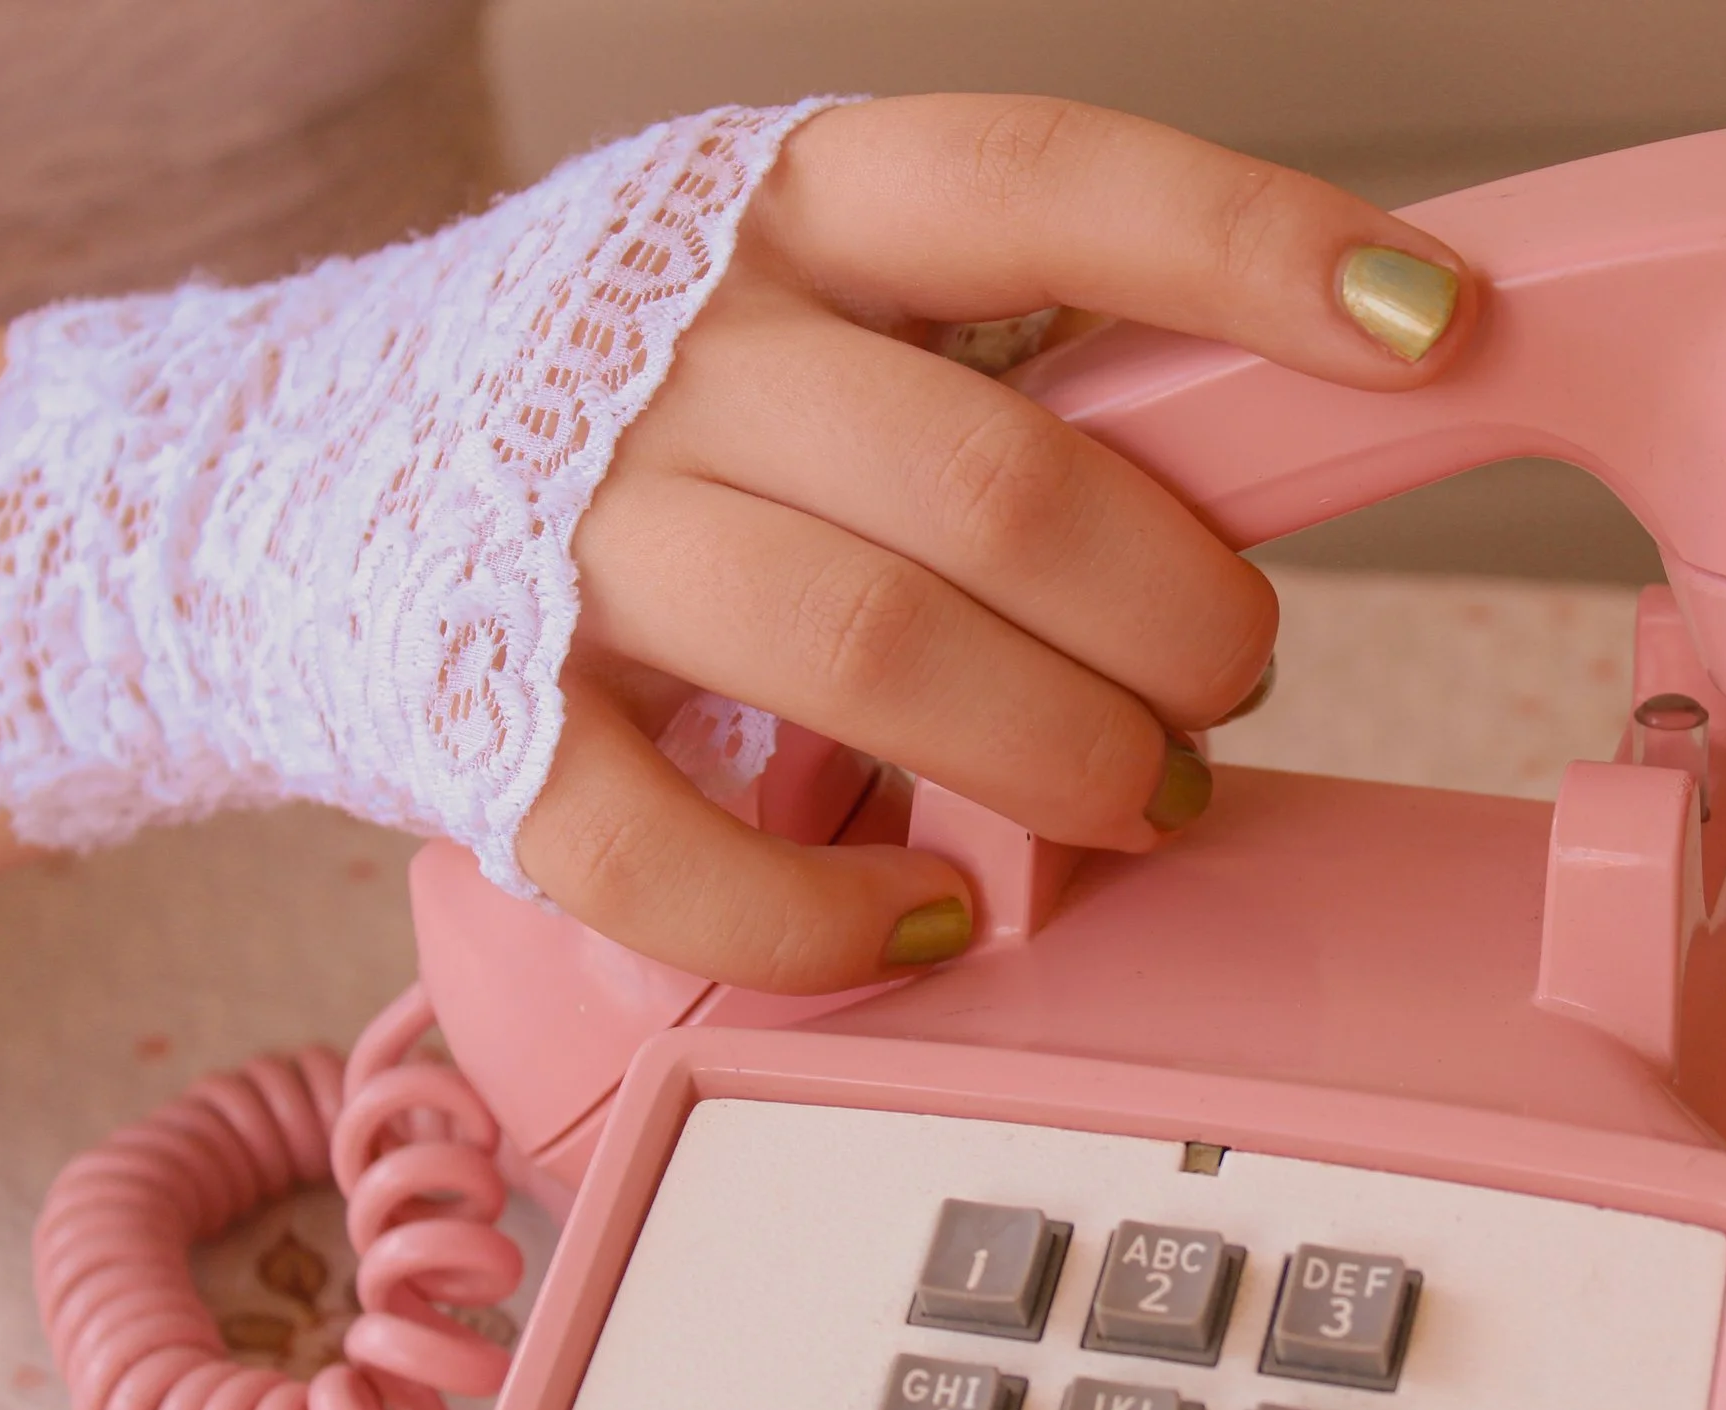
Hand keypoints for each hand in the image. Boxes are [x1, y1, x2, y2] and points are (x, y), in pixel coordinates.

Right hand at [518, 95, 1473, 992]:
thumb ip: (988, 377)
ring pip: (871, 651)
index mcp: (788, 211)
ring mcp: (571, 533)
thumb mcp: (808, 311)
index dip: (1249, 248)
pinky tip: (930, 905)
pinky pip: (676, 849)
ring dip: (1058, 751)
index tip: (1428, 325)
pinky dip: (833, 909)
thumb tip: (1235, 506)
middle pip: (996, 481)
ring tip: (1133, 794)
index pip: (1043, 184)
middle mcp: (677, 350)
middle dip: (1174, 612)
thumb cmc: (626, 404)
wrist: (297, 474)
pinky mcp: (490, 717)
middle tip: (1227, 674)